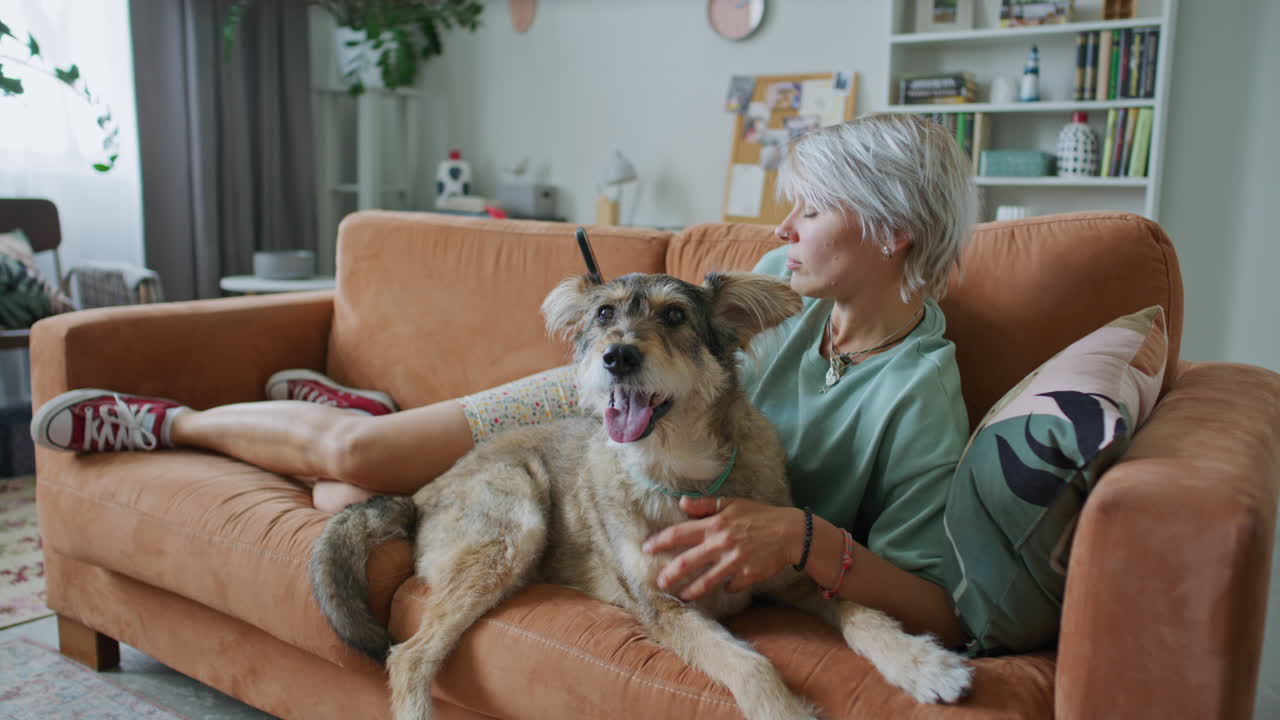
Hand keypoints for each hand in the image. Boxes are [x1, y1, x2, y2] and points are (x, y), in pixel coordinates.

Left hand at [641, 497, 802, 600]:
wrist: (791, 532)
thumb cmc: (760, 515)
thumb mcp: (732, 503)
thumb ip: (705, 505)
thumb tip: (682, 502)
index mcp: (715, 525)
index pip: (679, 534)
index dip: (660, 542)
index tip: (646, 548)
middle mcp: (722, 544)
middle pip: (688, 562)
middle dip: (670, 574)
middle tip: (660, 583)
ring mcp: (735, 562)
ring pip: (707, 581)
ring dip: (692, 590)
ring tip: (682, 596)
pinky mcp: (748, 575)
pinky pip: (731, 585)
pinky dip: (726, 587)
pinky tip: (723, 588)